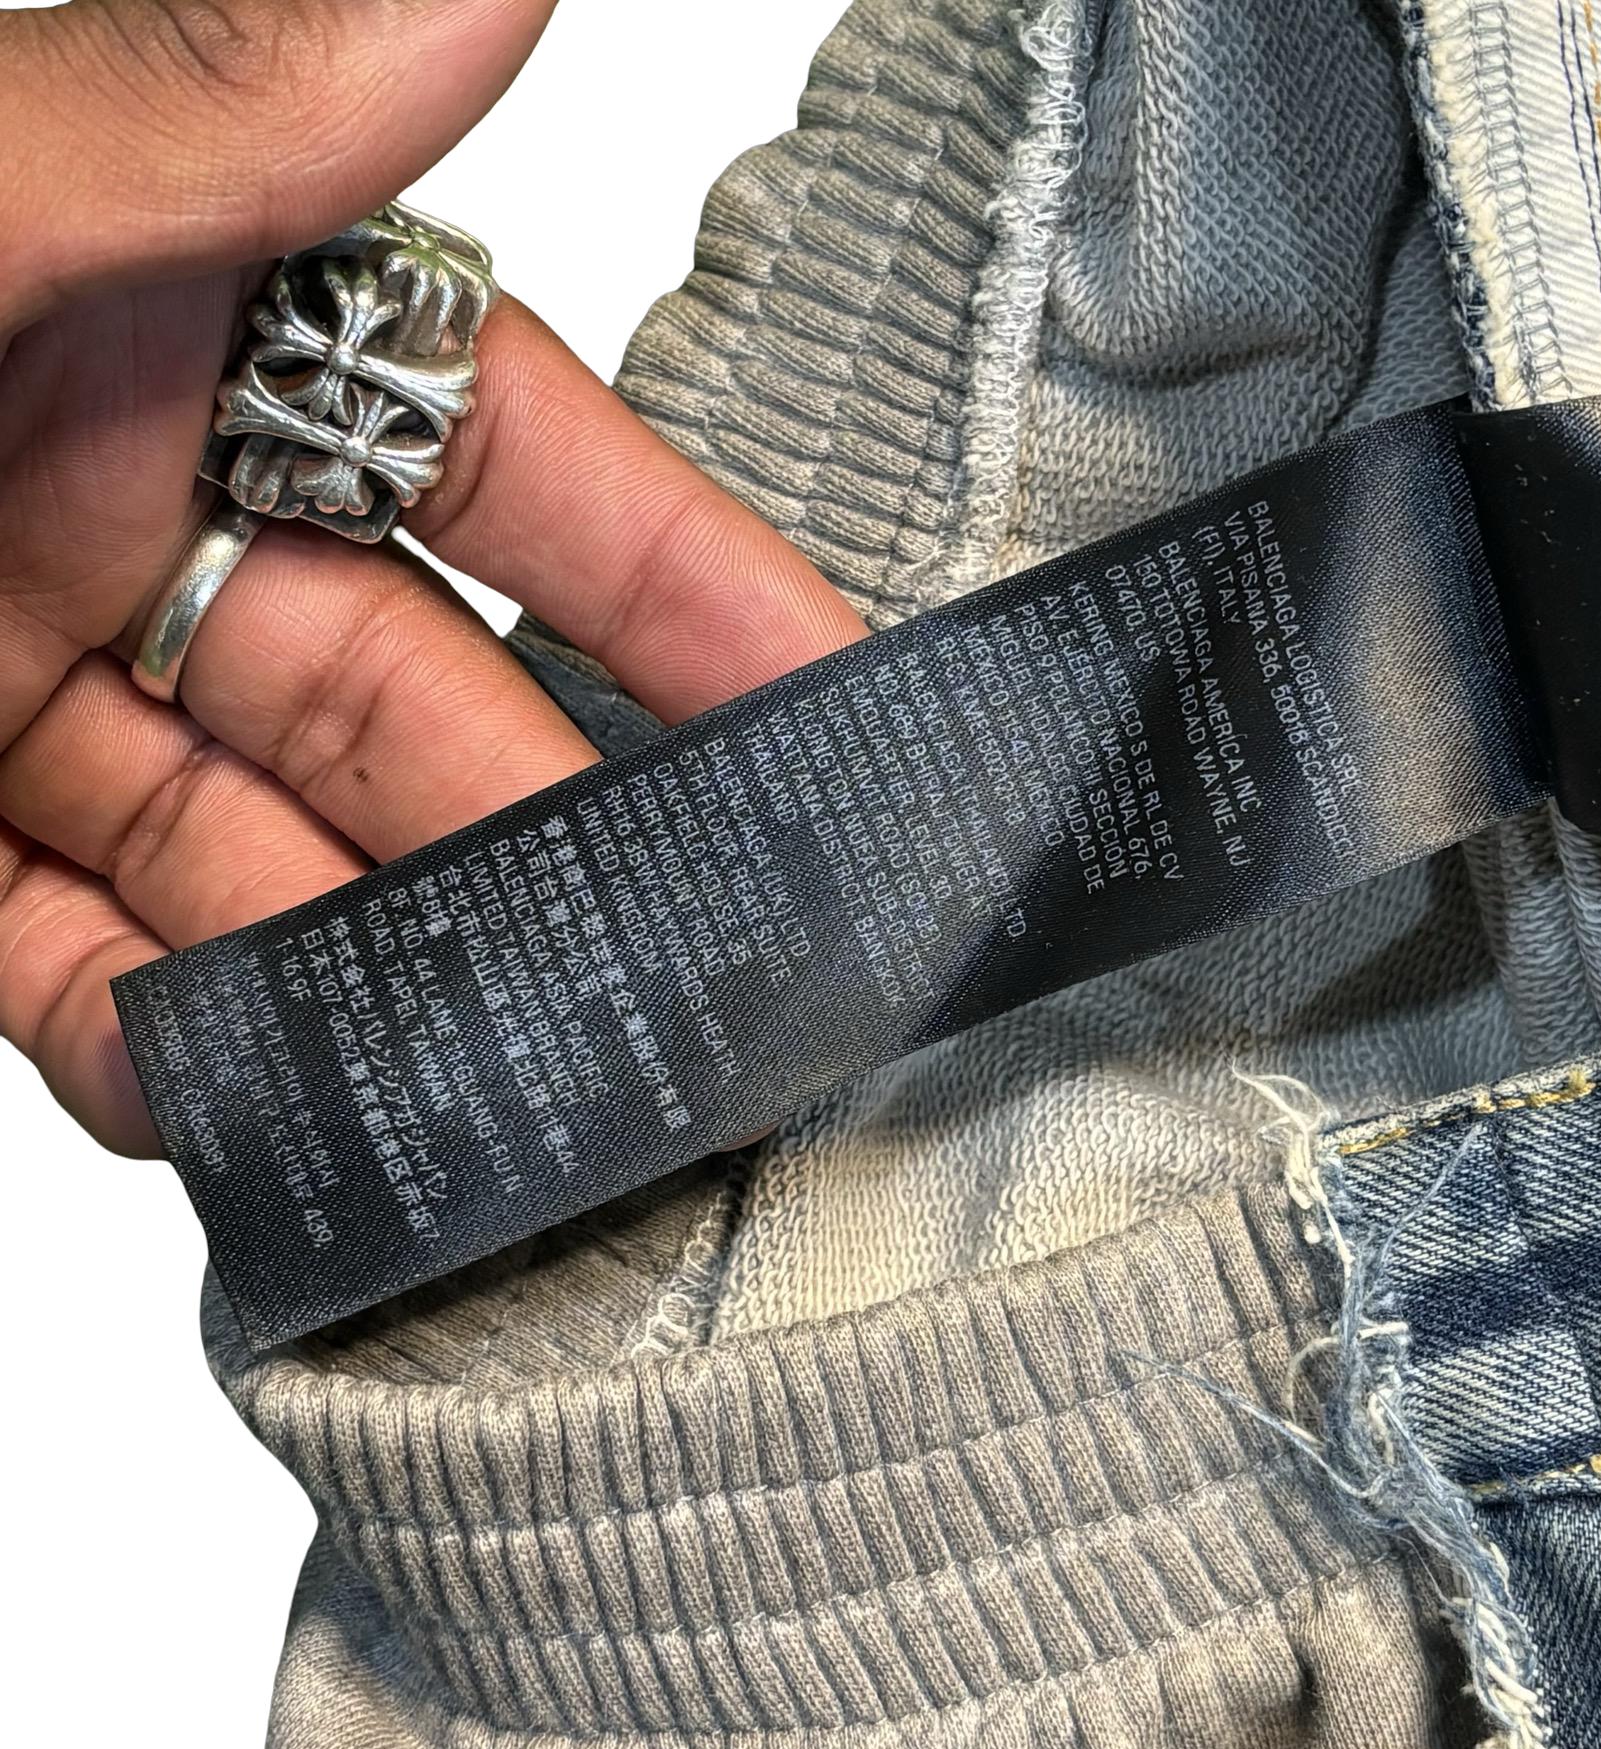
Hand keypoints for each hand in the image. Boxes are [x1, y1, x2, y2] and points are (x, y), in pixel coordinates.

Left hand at [0, 0, 866, 1156]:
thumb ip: (213, 108)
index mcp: (169, 317)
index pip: (504, 466)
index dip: (679, 590)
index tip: (824, 704)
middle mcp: (110, 498)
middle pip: (402, 699)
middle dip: (536, 835)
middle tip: (684, 958)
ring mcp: (3, 675)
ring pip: (250, 856)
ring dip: (358, 973)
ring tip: (482, 1076)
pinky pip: (61, 954)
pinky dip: (140, 1037)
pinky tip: (218, 1093)